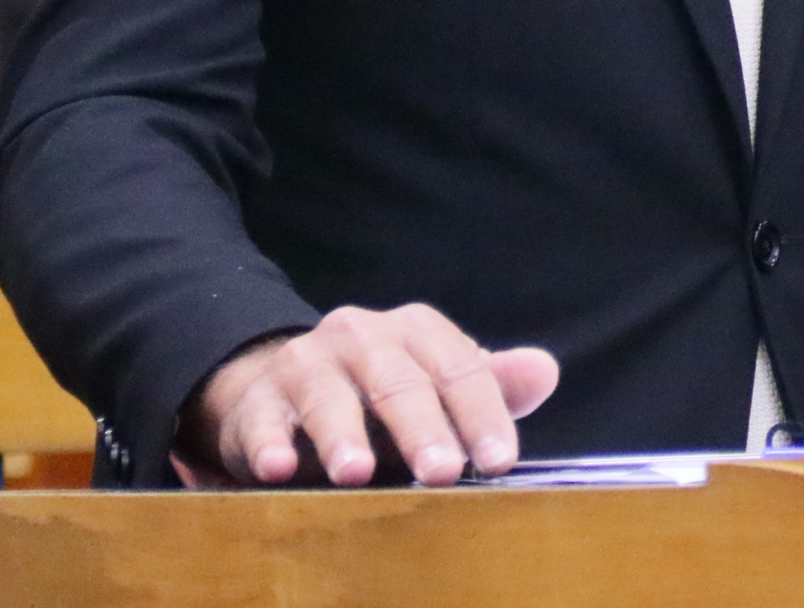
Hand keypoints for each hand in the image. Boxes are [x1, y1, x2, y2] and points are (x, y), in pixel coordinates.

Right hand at [178, 303, 560, 486]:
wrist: (288, 386)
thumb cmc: (382, 392)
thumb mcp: (438, 384)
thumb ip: (490, 384)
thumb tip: (545, 371)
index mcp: (415, 331)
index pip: (458, 367)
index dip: (482, 413)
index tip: (501, 459)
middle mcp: (361, 337)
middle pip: (397, 380)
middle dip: (421, 426)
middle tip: (442, 470)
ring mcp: (305, 364)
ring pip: (326, 396)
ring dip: (342, 434)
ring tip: (356, 472)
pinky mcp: (257, 401)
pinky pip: (261, 420)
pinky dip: (268, 443)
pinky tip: (278, 468)